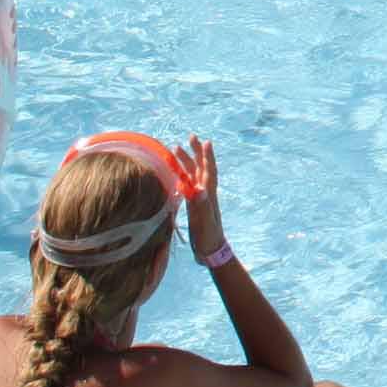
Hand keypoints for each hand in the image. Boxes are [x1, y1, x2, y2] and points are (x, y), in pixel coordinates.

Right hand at [182, 136, 225, 257]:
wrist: (210, 250)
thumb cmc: (208, 237)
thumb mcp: (204, 221)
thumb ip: (202, 205)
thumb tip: (199, 189)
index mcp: (209, 194)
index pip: (208, 171)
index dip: (207, 156)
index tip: (205, 142)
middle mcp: (205, 193)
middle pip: (200, 167)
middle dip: (196, 152)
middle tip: (191, 136)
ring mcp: (199, 198)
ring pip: (192, 174)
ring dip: (186, 161)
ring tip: (176, 149)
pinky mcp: (193, 204)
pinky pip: (186, 185)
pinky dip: (181, 176)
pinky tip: (175, 172)